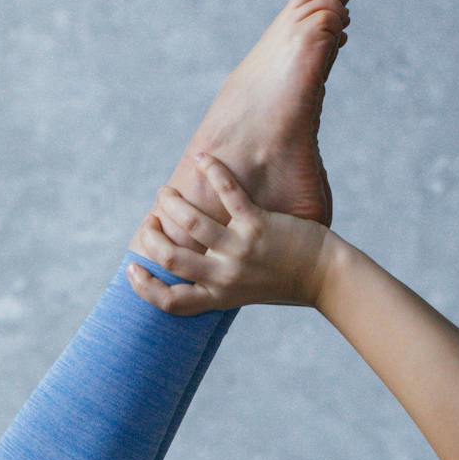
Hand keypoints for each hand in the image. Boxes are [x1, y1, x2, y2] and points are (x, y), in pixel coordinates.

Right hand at [126, 154, 333, 313]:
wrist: (325, 276)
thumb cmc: (285, 282)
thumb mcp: (245, 293)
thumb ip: (216, 284)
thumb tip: (186, 270)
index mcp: (219, 296)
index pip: (171, 302)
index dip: (144, 287)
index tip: (133, 268)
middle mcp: (225, 277)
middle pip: (171, 257)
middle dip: (151, 234)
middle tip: (152, 218)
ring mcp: (241, 250)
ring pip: (190, 223)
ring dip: (171, 202)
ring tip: (167, 192)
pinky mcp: (258, 225)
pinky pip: (227, 193)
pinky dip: (211, 170)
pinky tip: (202, 157)